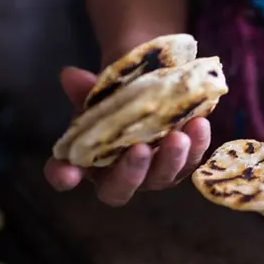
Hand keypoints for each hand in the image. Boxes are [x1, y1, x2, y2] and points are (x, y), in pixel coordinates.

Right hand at [44, 66, 211, 205]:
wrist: (154, 87)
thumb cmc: (119, 96)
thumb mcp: (103, 90)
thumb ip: (87, 88)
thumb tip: (71, 76)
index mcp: (87, 158)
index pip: (66, 174)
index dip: (63, 175)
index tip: (67, 173)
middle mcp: (119, 174)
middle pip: (119, 188)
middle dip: (131, 172)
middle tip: (139, 150)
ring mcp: (154, 172)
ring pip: (162, 177)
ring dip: (171, 159)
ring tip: (178, 137)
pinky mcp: (183, 161)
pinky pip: (191, 159)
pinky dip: (198, 144)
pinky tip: (199, 124)